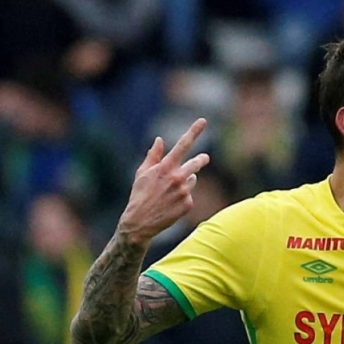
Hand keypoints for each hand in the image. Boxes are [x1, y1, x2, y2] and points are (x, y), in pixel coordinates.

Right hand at [118, 118, 209, 244]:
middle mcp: (177, 178)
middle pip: (196, 163)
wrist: (140, 222)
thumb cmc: (139, 195)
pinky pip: (190, 195)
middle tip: (204, 158)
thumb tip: (160, 140)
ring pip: (192, 179)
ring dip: (186, 181)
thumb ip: (153, 155)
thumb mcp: (142, 173)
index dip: (193, 131)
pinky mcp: (188, 204)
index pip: (182, 145)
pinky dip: (183, 197)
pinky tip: (171, 203)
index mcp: (165, 167)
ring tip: (170, 191)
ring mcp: (184, 192)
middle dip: (201, 159)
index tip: (203, 121)